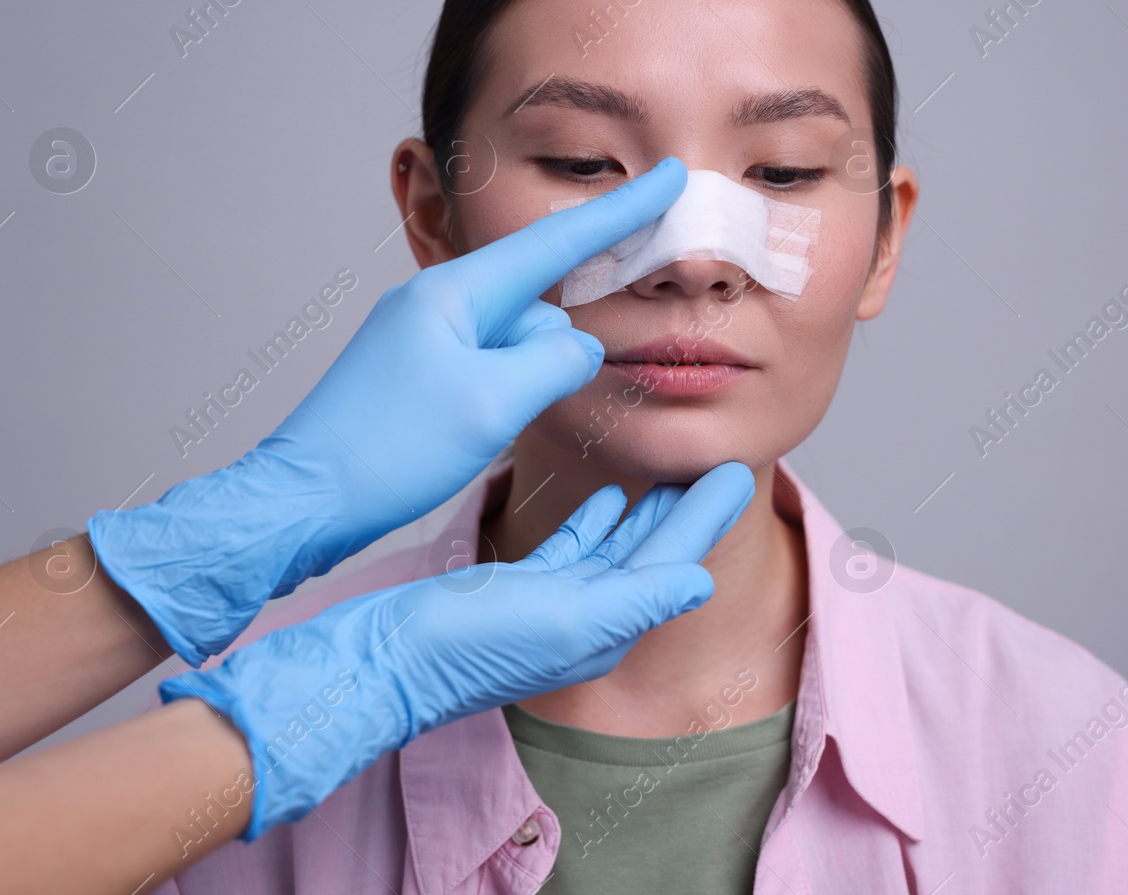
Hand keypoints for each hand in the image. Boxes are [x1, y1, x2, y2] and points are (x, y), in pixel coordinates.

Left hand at [88, 157, 688, 665]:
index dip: (621, 212)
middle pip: (536, 299)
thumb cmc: (384, 453)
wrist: (299, 504)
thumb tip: (578, 347)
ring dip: (529, 378)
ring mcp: (424, 340)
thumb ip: (553, 362)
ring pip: (513, 342)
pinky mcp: (418, 379)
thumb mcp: (491, 404)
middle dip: (565, 332)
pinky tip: (491, 427)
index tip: (670, 178)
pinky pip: (487, 368)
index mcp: (454, 294)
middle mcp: (437, 304)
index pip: (556, 242)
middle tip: (566, 365)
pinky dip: (508, 390)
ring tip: (488, 427)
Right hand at [159, 461, 754, 838]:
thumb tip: (703, 581)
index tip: (741, 473)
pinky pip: (570, 552)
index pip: (671, 563)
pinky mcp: (516, 593)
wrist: (386, 662)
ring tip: (674, 477)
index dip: (706, 518)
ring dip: (647, 515)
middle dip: (688, 514)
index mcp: (606, 627)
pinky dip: (592, 524)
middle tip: (721, 467)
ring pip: (616, 551)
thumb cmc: (469, 647)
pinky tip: (606, 498)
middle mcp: (587, 621)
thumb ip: (637, 598)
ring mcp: (551, 607)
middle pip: (652, 556)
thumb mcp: (565, 620)